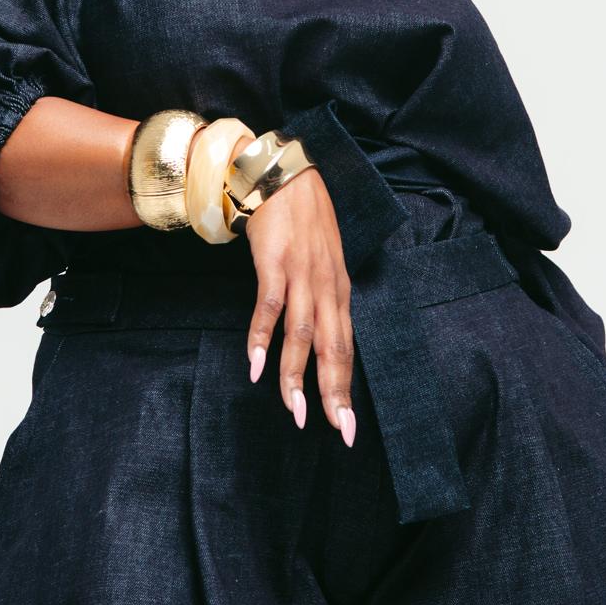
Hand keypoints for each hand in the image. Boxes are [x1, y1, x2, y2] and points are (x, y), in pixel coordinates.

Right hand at [235, 141, 356, 447]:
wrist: (283, 174)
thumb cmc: (303, 216)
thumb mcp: (323, 257)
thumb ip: (322, 293)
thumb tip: (318, 330)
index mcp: (339, 288)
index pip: (346, 346)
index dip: (345, 386)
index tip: (347, 424)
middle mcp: (326, 285)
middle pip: (332, 347)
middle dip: (333, 392)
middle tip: (335, 431)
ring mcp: (301, 274)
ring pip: (302, 334)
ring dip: (297, 375)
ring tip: (294, 410)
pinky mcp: (274, 263)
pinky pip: (269, 307)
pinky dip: (263, 339)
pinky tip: (258, 367)